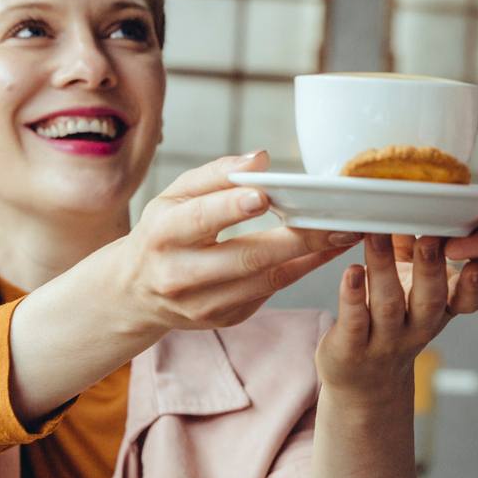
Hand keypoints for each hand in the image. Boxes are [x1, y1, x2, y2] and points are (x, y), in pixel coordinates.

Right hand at [106, 152, 353, 332]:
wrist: (136, 291)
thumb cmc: (163, 233)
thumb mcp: (174, 196)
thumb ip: (215, 175)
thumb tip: (259, 159)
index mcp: (163, 234)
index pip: (200, 219)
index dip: (232, 208)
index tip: (265, 195)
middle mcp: (179, 274)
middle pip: (245, 258)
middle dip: (295, 239)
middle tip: (335, 220)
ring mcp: (202, 304)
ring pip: (265, 281)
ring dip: (309, 257)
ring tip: (341, 234)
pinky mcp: (223, 319)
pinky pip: (268, 294)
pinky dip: (298, 272)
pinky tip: (321, 253)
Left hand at [317, 234, 477, 394]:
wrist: (363, 381)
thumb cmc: (389, 322)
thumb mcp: (412, 288)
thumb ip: (415, 249)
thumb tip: (421, 199)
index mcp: (439, 310)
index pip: (467, 301)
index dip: (477, 285)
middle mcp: (418, 328)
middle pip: (430, 299)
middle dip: (431, 268)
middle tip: (430, 237)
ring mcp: (385, 341)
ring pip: (389, 305)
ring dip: (384, 268)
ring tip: (376, 235)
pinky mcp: (351, 349)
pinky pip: (354, 321)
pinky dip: (354, 296)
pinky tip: (351, 271)